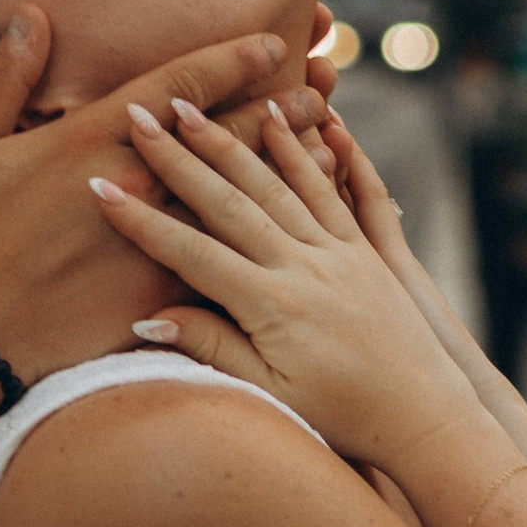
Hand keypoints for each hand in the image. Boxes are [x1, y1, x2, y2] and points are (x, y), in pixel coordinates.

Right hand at [0, 13, 297, 385]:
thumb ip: (0, 78)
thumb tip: (32, 17)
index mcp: (93, 144)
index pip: (180, 89)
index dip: (230, 62)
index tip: (272, 43)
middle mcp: (139, 189)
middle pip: (228, 140)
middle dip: (278, 108)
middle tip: (320, 85)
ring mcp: (156, 246)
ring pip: (242, 197)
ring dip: (289, 164)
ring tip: (331, 136)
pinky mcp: (161, 295)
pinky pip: (235, 260)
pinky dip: (274, 238)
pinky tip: (306, 224)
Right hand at [94, 96, 497, 483]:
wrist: (426, 419)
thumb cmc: (343, 417)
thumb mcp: (271, 394)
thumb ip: (213, 348)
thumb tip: (148, 318)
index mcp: (272, 305)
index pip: (190, 252)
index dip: (141, 220)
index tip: (99, 187)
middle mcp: (303, 267)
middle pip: (228, 202)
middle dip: (178, 159)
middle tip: (139, 116)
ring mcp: (337, 253)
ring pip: (274, 184)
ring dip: (229, 142)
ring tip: (191, 107)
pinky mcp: (365, 250)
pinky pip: (329, 189)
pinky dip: (300, 152)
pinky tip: (278, 118)